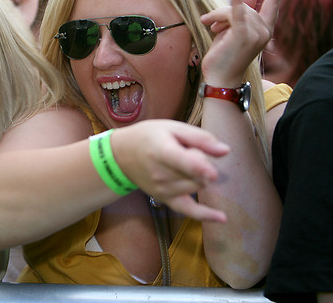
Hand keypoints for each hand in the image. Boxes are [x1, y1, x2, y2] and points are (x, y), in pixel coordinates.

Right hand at [112, 120, 229, 221]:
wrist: (121, 155)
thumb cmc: (148, 136)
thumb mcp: (172, 127)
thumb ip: (199, 137)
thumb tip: (225, 150)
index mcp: (163, 151)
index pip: (183, 162)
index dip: (200, 168)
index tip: (212, 173)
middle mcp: (162, 174)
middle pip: (198, 174)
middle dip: (202, 162)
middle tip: (187, 150)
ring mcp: (163, 190)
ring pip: (198, 186)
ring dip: (199, 175)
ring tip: (182, 163)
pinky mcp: (165, 199)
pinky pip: (188, 210)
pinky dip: (205, 215)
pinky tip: (221, 218)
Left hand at [200, 0, 282, 85]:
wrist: (220, 79)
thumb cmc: (225, 56)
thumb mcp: (233, 30)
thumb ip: (241, 10)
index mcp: (265, 30)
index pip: (273, 4)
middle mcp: (264, 31)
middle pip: (245, 6)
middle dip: (224, 12)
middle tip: (210, 24)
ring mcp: (256, 34)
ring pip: (234, 10)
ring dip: (217, 16)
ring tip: (210, 26)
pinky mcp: (242, 36)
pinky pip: (237, 14)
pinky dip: (236, 2)